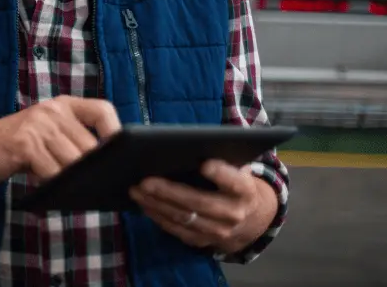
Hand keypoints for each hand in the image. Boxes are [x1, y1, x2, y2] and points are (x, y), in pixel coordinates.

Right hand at [0, 95, 121, 182]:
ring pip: (73, 162)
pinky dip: (54, 184)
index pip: (102, 110)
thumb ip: (71, 140)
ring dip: (73, 180)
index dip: (115, 131)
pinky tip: (47, 186)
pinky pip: (52, 171)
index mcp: (62, 105)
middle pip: (89, 146)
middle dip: (92, 169)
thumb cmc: (16, 144)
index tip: (119, 153)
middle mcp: (53, 111)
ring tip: (69, 188)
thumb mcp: (46, 132)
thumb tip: (105, 166)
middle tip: (93, 186)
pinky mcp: (26, 144)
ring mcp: (39, 126)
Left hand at [129, 160, 277, 254]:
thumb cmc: (233, 181)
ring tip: (136, 191)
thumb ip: (220, 158)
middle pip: (199, 202)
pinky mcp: (203, 241)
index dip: (221, 173)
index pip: (234, 181)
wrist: (250, 217)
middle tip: (145, 181)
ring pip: (183, 218)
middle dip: (169, 192)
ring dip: (156, 205)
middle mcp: (234, 213)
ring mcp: (219, 232)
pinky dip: (158, 217)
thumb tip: (189, 144)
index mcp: (244, 190)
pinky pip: (177, 230)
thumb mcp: (235, 167)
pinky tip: (144, 204)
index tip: (204, 164)